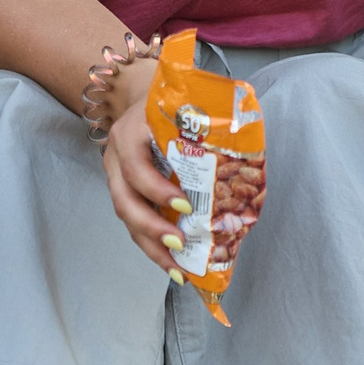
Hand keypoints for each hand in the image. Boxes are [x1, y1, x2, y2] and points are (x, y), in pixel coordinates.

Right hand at [99, 63, 191, 277]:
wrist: (137, 94)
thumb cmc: (168, 101)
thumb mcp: (180, 101)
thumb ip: (204, 117)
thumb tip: (248, 137)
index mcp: (129, 133)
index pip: (135, 166)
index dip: (156, 189)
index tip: (185, 204)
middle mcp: (116, 158)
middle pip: (124, 201)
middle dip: (151, 228)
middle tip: (180, 244)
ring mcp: (115, 176)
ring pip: (126, 218)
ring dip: (152, 246)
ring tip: (177, 270)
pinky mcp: (124, 190)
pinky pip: (133, 222)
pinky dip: (152, 245)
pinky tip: (173, 263)